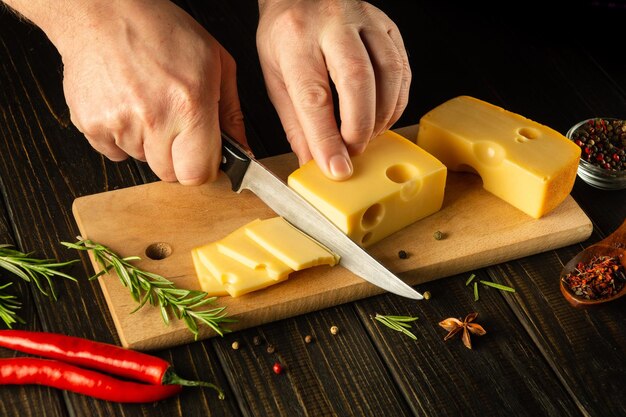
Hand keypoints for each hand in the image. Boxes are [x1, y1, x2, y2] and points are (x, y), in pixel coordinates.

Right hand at [57, 0, 246, 184]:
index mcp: (190, 105)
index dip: (203, 167)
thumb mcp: (215, 62)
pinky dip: (122, 138)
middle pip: (170, 173)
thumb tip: (242, 149)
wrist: (102, 12)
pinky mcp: (91, 125)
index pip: (198, 173)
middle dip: (176, 157)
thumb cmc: (160, 30)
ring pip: (143, 161)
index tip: (202, 155)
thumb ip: (232, 112)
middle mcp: (154, 118)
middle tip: (175, 124)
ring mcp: (119, 124)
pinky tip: (127, 106)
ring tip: (148, 105)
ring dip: (149, 144)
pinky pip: (114, 153)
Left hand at [257, 0, 410, 179]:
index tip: (337, 169)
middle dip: (360, 126)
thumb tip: (312, 162)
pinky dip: (397, 101)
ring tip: (369, 136)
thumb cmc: (285, 36)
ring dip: (382, 115)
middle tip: (354, 151)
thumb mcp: (276, 77)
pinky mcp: (387, 26)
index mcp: (295, 38)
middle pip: (356, 79)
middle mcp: (331, 24)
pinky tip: (383, 116)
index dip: (327, 138)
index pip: (314, 96)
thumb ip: (296, 123)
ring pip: (388, 72)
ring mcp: (364, 20)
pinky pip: (403, 67)